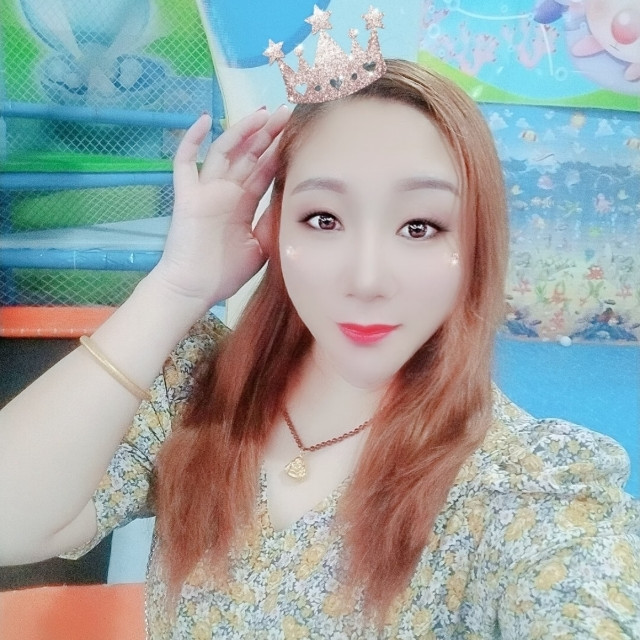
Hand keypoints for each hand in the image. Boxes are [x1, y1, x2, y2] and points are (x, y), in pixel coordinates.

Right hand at [151, 105, 289, 308]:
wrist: (195, 290)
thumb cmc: (225, 272)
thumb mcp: (261, 246)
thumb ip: (272, 221)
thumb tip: (289, 200)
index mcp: (243, 202)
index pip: (264, 169)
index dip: (279, 149)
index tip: (296, 130)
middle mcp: (225, 191)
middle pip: (249, 155)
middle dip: (267, 134)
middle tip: (287, 112)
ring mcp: (205, 191)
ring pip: (224, 152)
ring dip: (242, 132)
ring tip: (263, 114)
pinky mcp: (187, 197)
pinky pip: (184, 164)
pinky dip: (191, 141)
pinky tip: (203, 120)